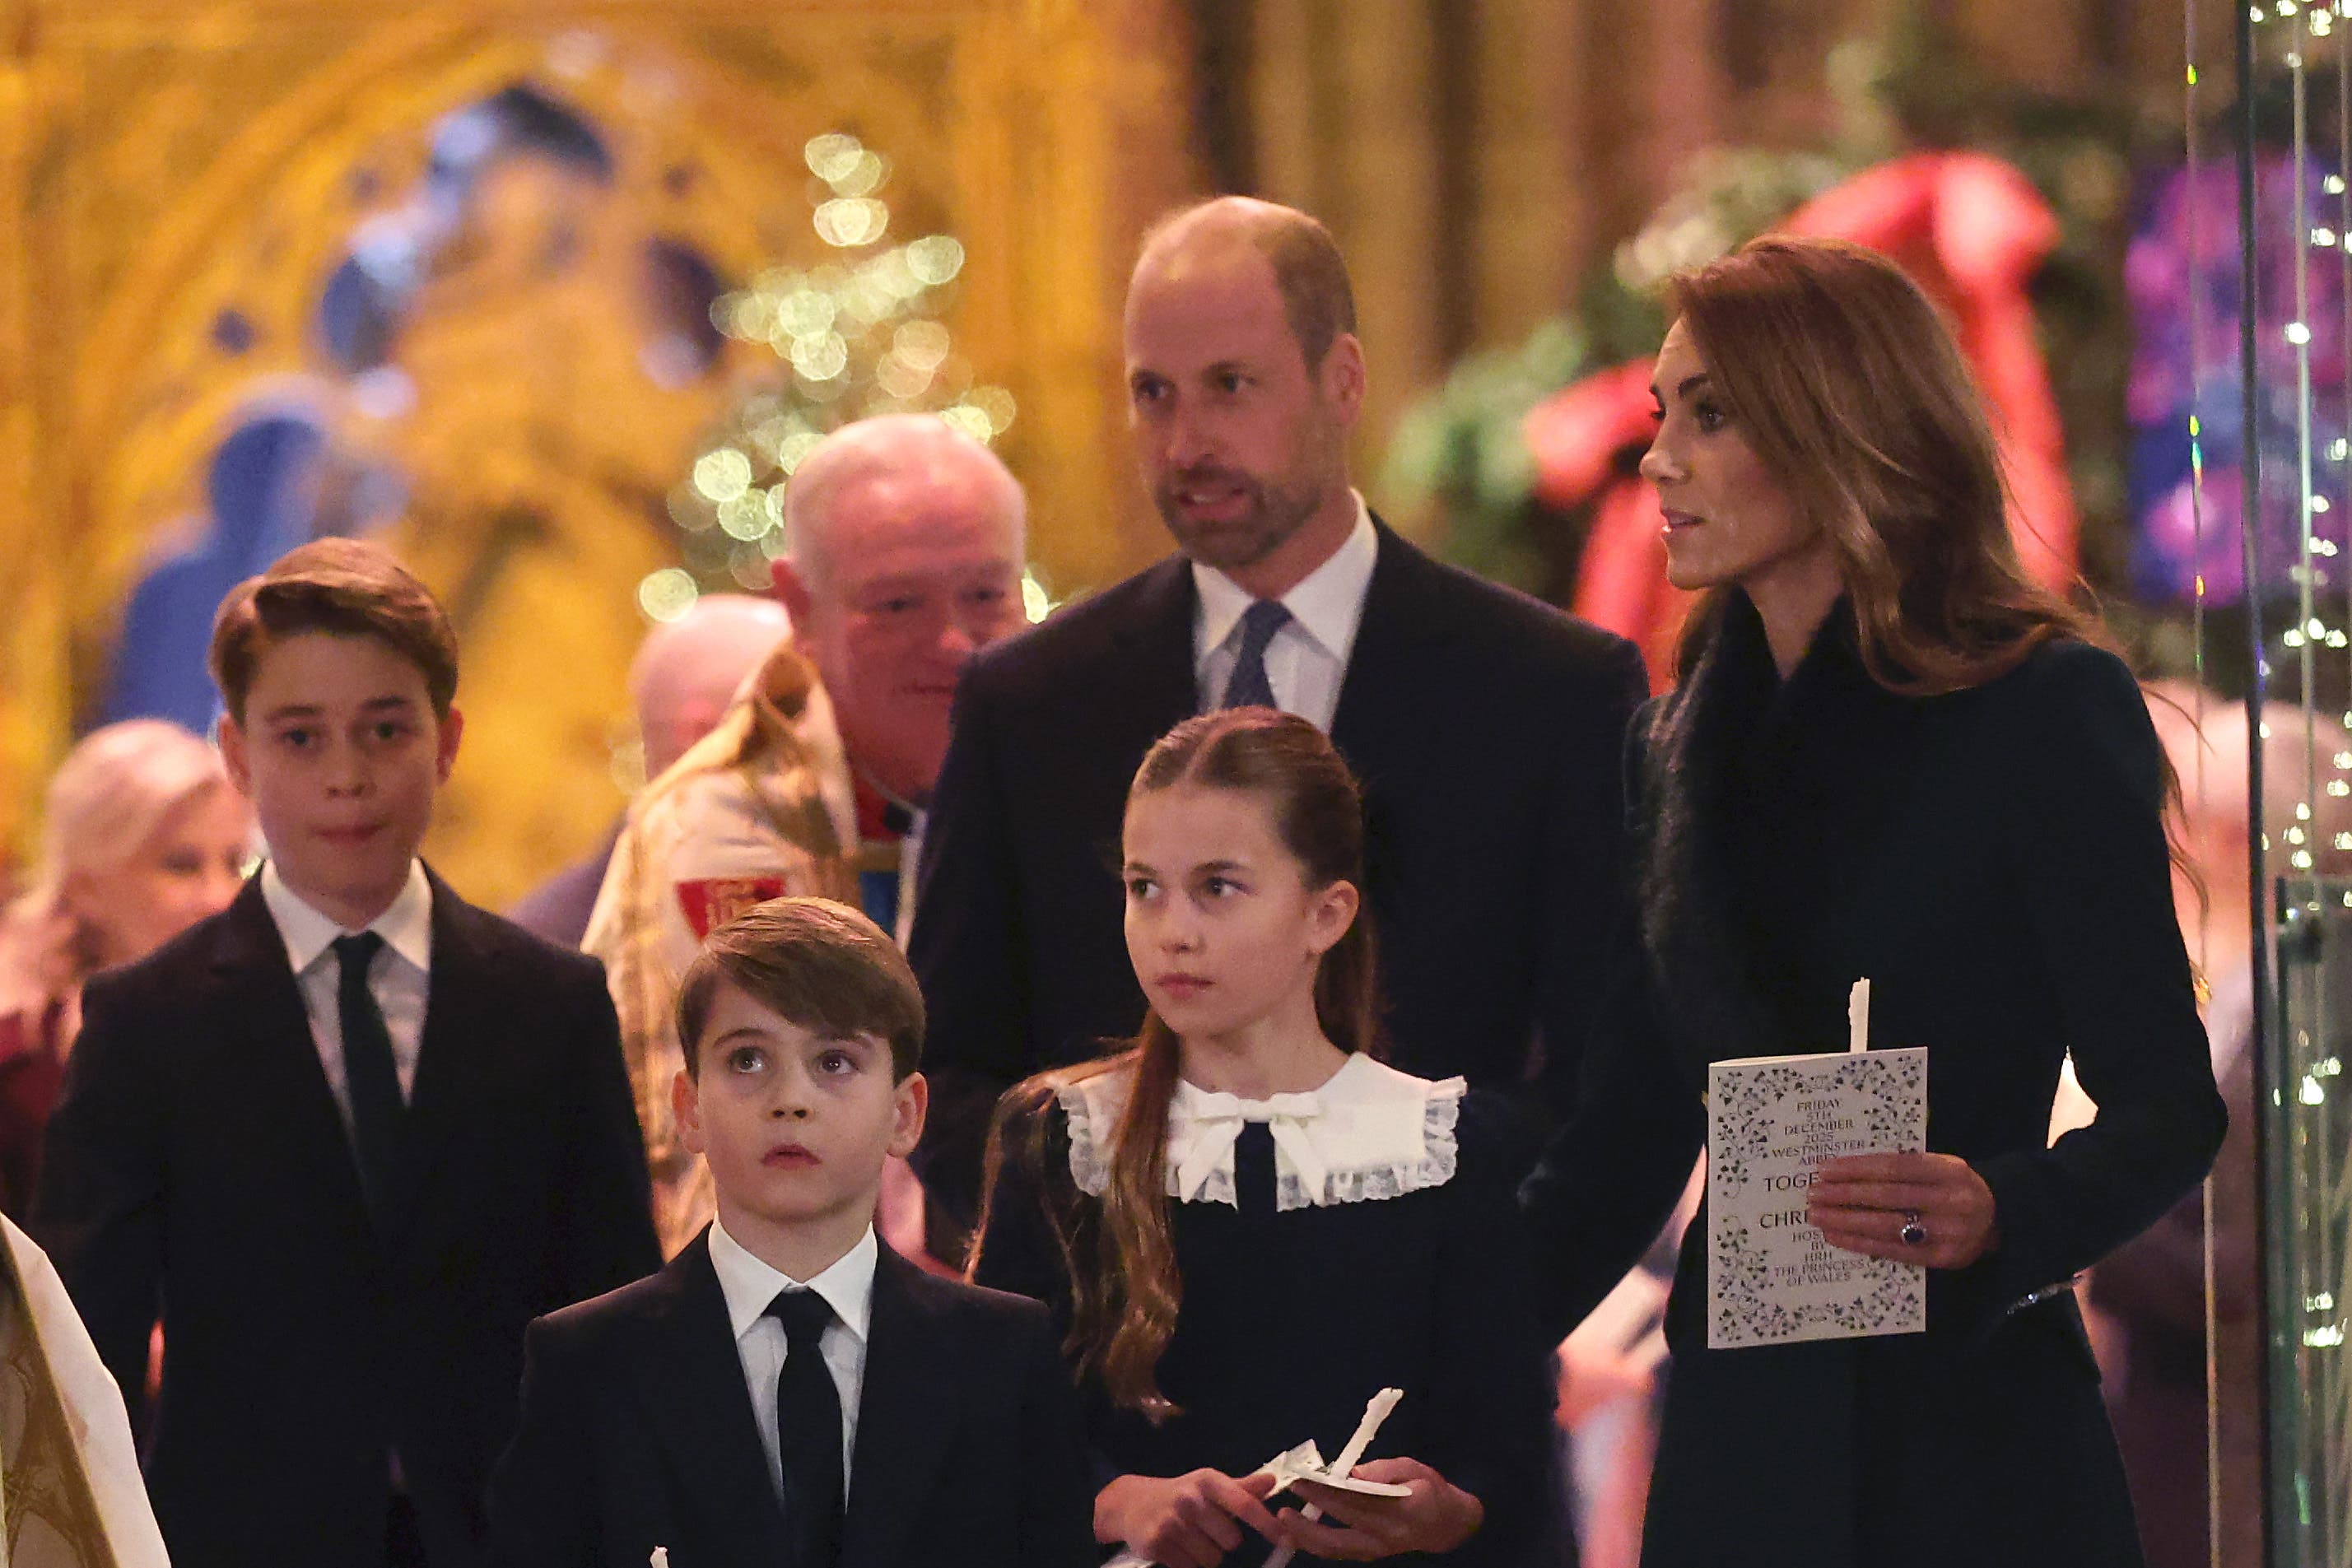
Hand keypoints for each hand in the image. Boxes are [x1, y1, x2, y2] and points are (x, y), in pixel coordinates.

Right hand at [1095, 1469, 1280, 1567]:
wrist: (1130, 1503)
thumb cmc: (1179, 1495)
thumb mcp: (1207, 1486)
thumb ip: (1241, 1488)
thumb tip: (1272, 1481)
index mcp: (1207, 1481)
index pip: (1244, 1503)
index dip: (1268, 1523)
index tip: (1287, 1539)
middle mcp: (1190, 1499)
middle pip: (1232, 1540)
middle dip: (1224, 1542)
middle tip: (1208, 1531)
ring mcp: (1172, 1522)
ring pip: (1212, 1559)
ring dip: (1206, 1556)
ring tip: (1191, 1540)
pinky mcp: (1157, 1544)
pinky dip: (1188, 1564)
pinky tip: (1177, 1549)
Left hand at [1278, 1458, 1482, 1559]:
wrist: (1446, 1525)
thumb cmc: (1430, 1490)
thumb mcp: (1414, 1468)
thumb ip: (1384, 1470)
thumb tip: (1351, 1472)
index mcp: (1404, 1511)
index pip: (1360, 1500)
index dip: (1331, 1489)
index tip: (1308, 1475)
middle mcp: (1387, 1536)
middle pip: (1343, 1524)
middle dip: (1314, 1505)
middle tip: (1292, 1486)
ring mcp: (1376, 1550)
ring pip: (1335, 1547)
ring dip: (1305, 1533)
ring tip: (1283, 1517)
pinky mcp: (1367, 1554)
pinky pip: (1336, 1551)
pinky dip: (1313, 1542)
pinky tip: (1295, 1530)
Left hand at [1808, 1152, 1999, 1269]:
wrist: (1998, 1218)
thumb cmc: (1954, 1186)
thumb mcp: (1939, 1166)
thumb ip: (1903, 1166)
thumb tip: (1846, 1170)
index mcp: (1948, 1171)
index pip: (1894, 1168)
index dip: (1857, 1169)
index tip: (1824, 1169)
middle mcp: (1950, 1201)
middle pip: (1887, 1197)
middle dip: (1845, 1195)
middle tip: (1813, 1194)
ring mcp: (1947, 1233)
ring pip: (1887, 1226)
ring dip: (1846, 1221)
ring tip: (1817, 1216)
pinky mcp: (1942, 1259)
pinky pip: (1894, 1251)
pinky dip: (1861, 1243)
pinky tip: (1836, 1236)